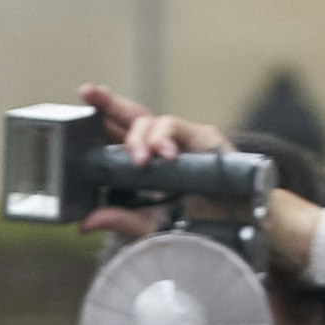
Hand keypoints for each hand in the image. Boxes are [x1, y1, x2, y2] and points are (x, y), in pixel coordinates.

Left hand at [77, 80, 324, 277]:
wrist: (244, 229)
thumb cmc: (201, 224)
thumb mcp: (152, 226)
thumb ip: (120, 220)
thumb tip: (84, 223)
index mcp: (148, 162)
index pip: (119, 136)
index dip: (100, 119)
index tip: (81, 99)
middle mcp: (163, 145)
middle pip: (131, 118)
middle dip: (108, 104)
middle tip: (89, 95)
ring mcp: (183, 140)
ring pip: (151, 121)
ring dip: (141, 138)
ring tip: (141, 161)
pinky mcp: (204, 136)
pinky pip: (177, 127)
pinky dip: (166, 138)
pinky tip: (165, 154)